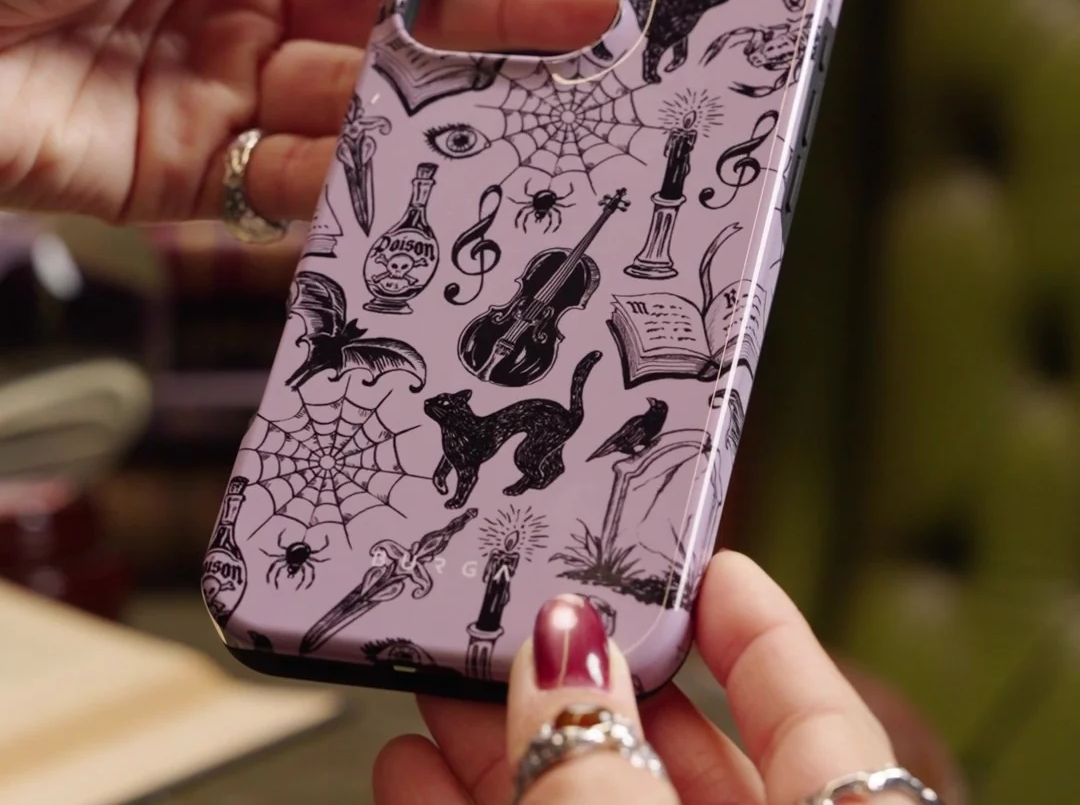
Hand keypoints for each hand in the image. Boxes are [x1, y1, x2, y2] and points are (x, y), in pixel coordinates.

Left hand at [0, 0, 629, 221]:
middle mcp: (241, 9)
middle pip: (383, 30)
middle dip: (477, 34)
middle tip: (577, 36)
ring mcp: (221, 97)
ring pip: (351, 112)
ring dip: (429, 115)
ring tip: (520, 116)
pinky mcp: (188, 178)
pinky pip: (289, 186)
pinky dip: (349, 186)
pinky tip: (416, 179)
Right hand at [374, 552, 913, 803]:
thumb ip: (608, 772)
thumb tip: (560, 651)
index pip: (811, 700)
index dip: (752, 618)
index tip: (699, 555)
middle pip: (672, 746)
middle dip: (579, 673)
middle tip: (516, 612)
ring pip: (587, 799)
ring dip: (502, 743)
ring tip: (436, 684)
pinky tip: (413, 777)